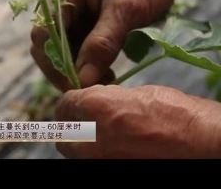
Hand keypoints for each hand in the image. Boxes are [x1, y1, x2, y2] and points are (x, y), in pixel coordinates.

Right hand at [30, 0, 181, 90]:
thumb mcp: (124, 10)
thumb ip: (103, 42)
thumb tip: (83, 80)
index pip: (44, 32)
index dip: (53, 61)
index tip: (73, 83)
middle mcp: (65, 10)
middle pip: (49, 46)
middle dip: (64, 70)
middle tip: (86, 89)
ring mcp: (77, 22)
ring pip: (64, 54)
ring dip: (77, 72)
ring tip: (102, 83)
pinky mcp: (88, 33)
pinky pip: (80, 55)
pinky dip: (89, 69)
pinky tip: (105, 76)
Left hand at [55, 85, 220, 157]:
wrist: (201, 146)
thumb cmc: (174, 114)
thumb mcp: (137, 94)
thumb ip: (109, 98)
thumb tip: (96, 102)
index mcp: (95, 107)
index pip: (66, 103)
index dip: (72, 101)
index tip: (80, 101)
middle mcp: (89, 136)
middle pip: (64, 133)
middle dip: (72, 123)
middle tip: (87, 119)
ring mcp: (96, 159)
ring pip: (74, 152)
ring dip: (81, 141)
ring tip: (101, 133)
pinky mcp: (106, 170)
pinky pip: (90, 160)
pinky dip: (95, 152)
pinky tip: (113, 146)